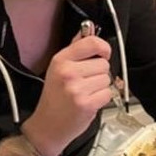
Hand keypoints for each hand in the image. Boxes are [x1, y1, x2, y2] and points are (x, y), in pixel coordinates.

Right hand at [21, 30, 112, 155]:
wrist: (48, 126)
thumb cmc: (55, 98)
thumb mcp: (58, 69)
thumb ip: (75, 49)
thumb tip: (88, 29)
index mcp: (61, 59)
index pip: (92, 43)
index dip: (103, 48)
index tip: (103, 54)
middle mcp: (68, 72)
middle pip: (104, 64)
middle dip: (99, 74)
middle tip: (85, 83)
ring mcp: (77, 88)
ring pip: (107, 79)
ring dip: (100, 87)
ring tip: (85, 93)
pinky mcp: (86, 104)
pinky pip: (107, 94)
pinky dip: (102, 99)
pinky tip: (89, 102)